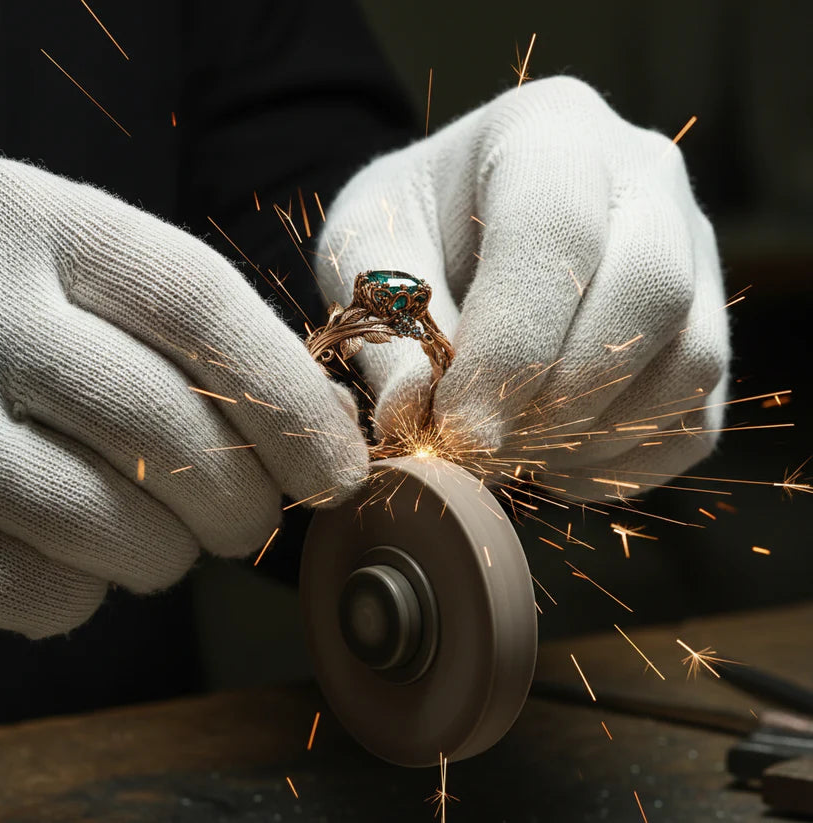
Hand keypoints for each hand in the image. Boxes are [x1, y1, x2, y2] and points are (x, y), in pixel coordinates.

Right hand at [0, 158, 367, 637]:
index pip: (201, 307)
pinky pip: (29, 586)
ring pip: (101, 519)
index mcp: (41, 223)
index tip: (340, 474)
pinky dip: (81, 592)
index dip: (290, 402)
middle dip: (240, 499)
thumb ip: (190, 337)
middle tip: (253, 520)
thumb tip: (322, 430)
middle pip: (163, 423)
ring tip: (167, 540)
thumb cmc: (4, 306)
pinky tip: (77, 557)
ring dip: (165, 553)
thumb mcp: (81, 274)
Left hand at [314, 77, 729, 499]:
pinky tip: (549, 456)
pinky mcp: (705, 327)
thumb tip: (415, 419)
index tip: (455, 429)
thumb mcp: (367, 249)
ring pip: (688, 364)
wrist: (461, 226)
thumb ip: (388, 326)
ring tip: (507, 449)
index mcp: (551, 129)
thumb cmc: (412, 227)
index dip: (508, 349)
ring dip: (589, 436)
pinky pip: (694, 419)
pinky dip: (619, 462)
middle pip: (650, 293)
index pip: (558, 235)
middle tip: (479, 448)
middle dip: (557, 397)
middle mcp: (645, 178)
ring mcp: (694, 251)